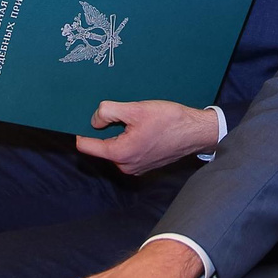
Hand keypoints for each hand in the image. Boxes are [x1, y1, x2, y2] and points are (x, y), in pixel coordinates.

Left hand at [77, 100, 221, 176]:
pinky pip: (128, 151)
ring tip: (135, 119)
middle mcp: (126, 166)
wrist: (196, 132)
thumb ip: (108, 112)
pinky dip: (130, 139)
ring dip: (120, 134)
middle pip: (103, 146)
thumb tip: (94, 120)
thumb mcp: (136, 109)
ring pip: (116, 148)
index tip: (82, 118)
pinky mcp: (145, 165)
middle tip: (120, 113)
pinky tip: (143, 127)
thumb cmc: (169, 121)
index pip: (87, 146)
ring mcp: (136, 168)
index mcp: (120, 154)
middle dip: (106, 130)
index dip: (82, 130)